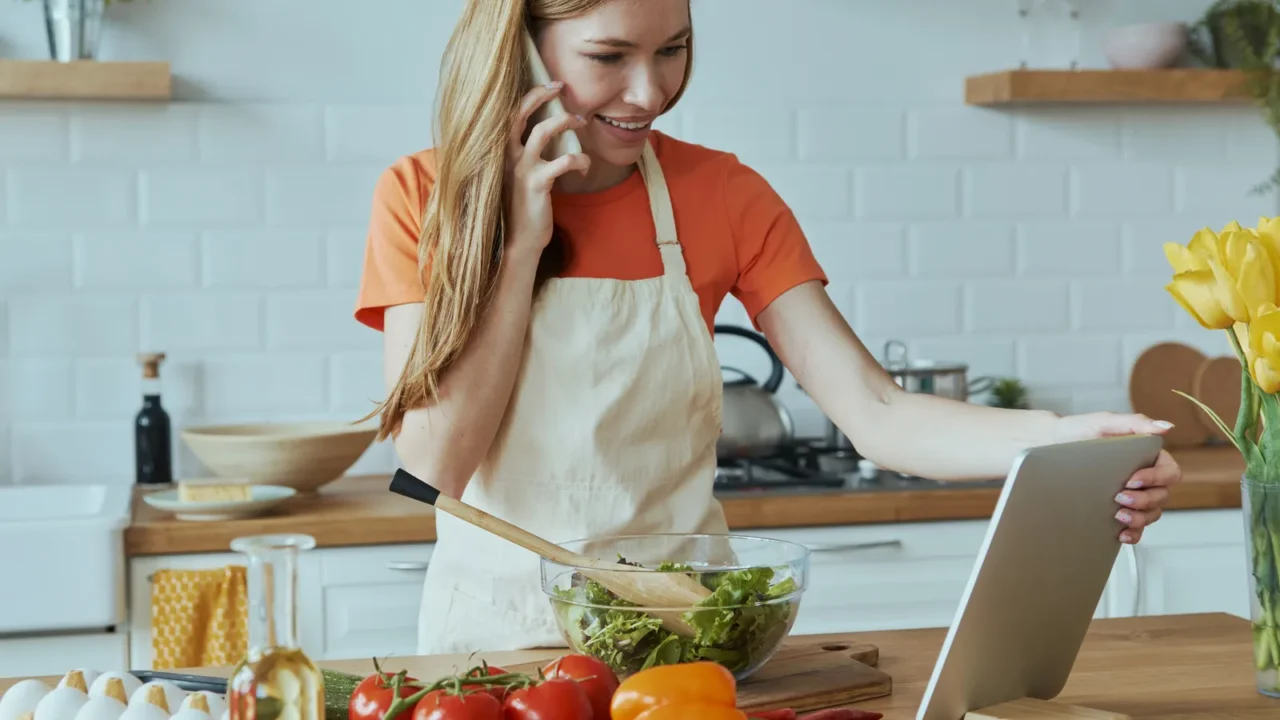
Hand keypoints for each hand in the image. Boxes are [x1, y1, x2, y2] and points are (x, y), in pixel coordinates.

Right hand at [504, 81, 590, 254]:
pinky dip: (579, 159)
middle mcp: (507, 156)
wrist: (519, 241)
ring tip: (581, 122)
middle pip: (520, 113)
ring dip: (566, 121)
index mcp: (501, 152)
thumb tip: (547, 132)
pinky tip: (584, 166)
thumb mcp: (519, 176)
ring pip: (543, 130)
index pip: (509, 114)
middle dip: (541, 94)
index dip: (529, 94)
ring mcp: (522, 169)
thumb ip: (526, 154)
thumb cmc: (522, 207)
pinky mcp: (538, 184)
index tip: (550, 84)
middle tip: (561, 86)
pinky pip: (564, 161)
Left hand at [1053, 412, 1182, 543]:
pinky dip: (1133, 533)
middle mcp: (1146, 478)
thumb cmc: (1080, 430)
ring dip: (1140, 518)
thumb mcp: (1106, 422)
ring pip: (1152, 513)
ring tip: (1119, 515)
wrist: (1050, 445)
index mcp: (1149, 457)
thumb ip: (1136, 422)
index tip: (1131, 479)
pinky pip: (1136, 527)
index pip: (1169, 472)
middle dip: (1144, 500)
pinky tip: (1121, 534)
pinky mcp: (1120, 510)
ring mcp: (1133, 496)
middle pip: (1162, 496)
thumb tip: (1166, 427)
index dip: (1156, 478)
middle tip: (1119, 497)